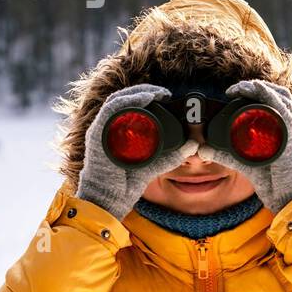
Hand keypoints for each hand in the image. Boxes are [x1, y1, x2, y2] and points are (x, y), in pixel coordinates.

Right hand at [75, 84, 198, 220]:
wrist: (108, 200)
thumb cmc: (126, 184)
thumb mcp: (153, 166)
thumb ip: (171, 156)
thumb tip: (193, 146)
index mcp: (115, 131)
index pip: (128, 105)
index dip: (145, 95)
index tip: (166, 95)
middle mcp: (106, 128)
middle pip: (123, 99)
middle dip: (144, 91)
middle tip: (165, 93)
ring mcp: (100, 131)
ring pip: (116, 102)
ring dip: (138, 93)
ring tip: (157, 94)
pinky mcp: (97, 137)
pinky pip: (110, 112)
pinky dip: (127, 102)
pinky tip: (143, 99)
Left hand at [198, 79, 291, 212]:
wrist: (289, 194)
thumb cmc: (273, 180)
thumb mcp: (245, 162)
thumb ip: (225, 155)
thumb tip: (202, 151)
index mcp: (284, 128)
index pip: (275, 100)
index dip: (257, 91)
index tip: (234, 92)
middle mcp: (291, 125)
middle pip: (279, 93)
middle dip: (257, 86)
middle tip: (235, 89)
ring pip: (281, 96)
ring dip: (261, 87)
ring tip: (243, 87)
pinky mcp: (291, 134)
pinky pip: (282, 108)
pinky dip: (269, 96)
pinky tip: (257, 90)